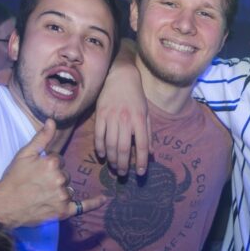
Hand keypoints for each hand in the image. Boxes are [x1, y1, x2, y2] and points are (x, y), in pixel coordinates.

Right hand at [0, 120, 107, 226]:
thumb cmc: (13, 179)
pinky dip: (94, 203)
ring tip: (42, 196)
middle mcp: (60, 179)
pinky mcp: (63, 212)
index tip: (36, 172)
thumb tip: (52, 121)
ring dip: (61, 191)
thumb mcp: (24, 154)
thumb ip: (41, 138)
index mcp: (52, 163)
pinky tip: (104, 199)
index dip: (48, 166)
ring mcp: (62, 196)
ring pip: (68, 189)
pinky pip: (83, 207)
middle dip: (54, 178)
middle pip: (65, 175)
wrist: (4, 204)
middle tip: (37, 185)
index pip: (59, 161)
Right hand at [94, 44, 149, 176]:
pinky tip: (102, 155)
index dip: (141, 161)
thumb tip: (150, 153)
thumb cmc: (136, 96)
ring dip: (112, 159)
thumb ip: (148, 133)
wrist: (121, 76)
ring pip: (110, 145)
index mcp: (139, 120)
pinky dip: (100, 148)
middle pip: (123, 148)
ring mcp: (111, 117)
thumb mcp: (147, 113)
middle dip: (123, 165)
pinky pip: (99, 136)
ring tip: (114, 167)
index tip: (140, 173)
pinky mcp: (100, 115)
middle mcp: (126, 120)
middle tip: (123, 174)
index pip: (141, 145)